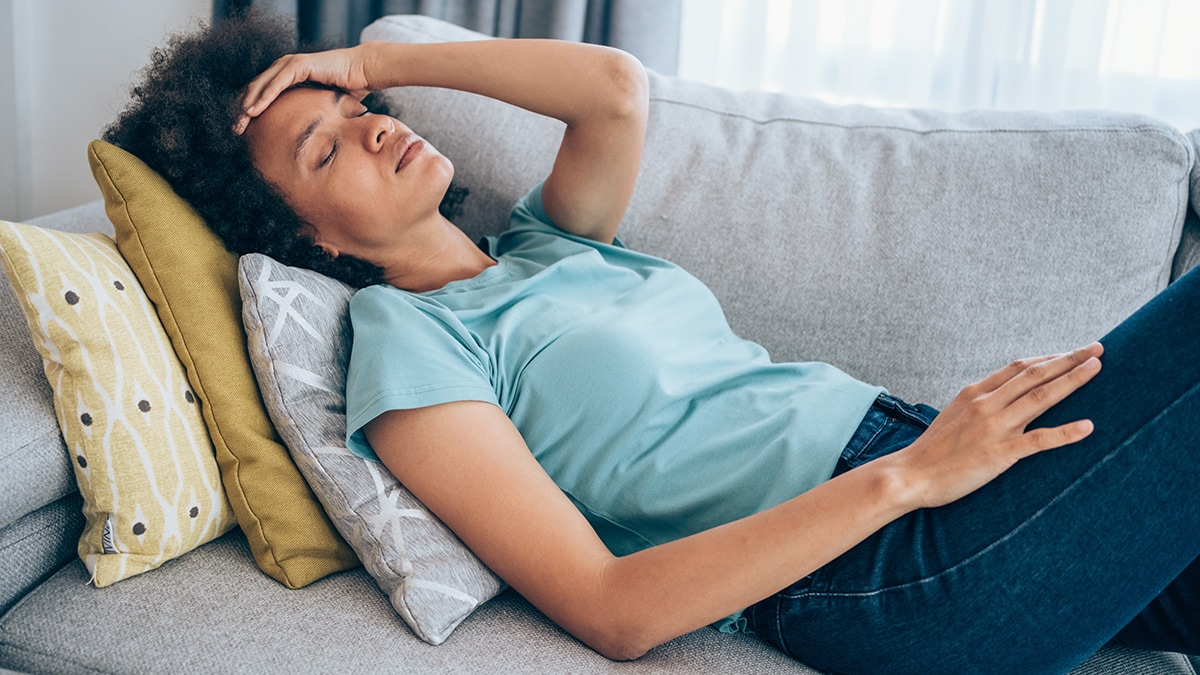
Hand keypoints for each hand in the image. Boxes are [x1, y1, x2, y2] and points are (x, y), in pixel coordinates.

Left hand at [234, 44, 375, 133]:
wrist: (365, 72)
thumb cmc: (350, 89)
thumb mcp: (323, 106)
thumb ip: (310, 114)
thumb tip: (308, 138)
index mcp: (288, 76)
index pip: (262, 93)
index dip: (251, 110)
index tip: (244, 130)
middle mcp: (285, 67)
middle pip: (256, 89)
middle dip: (243, 110)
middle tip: (236, 130)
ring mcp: (290, 64)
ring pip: (261, 86)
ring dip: (248, 105)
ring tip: (241, 123)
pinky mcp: (298, 65)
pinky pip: (276, 83)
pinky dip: (264, 97)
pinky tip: (254, 111)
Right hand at [886, 342, 1102, 509]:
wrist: (910, 475)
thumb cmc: (932, 450)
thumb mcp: (953, 415)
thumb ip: (978, 404)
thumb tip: (1001, 397)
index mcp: (974, 393)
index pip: (1018, 367)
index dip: (1048, 357)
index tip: (1071, 353)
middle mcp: (986, 404)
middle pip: (1034, 375)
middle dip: (1069, 360)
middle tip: (1097, 349)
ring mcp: (994, 427)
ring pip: (1040, 397)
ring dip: (1072, 381)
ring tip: (1096, 369)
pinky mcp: (1000, 453)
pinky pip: (1039, 440)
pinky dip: (1065, 432)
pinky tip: (1088, 426)